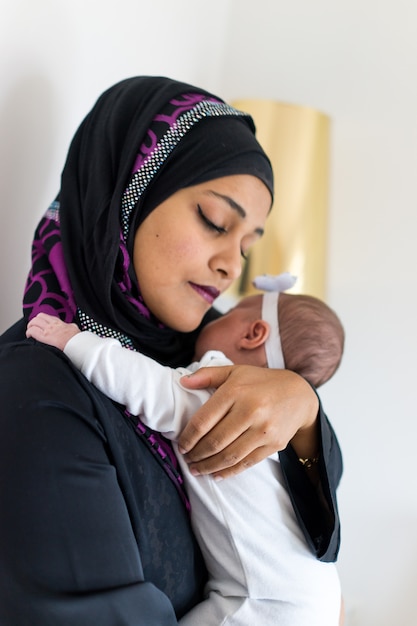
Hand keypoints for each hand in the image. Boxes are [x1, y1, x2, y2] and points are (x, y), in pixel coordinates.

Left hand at [26, 313, 79, 350]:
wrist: (77, 345)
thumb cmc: (77, 340)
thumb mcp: (74, 329)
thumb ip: (70, 327)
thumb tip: (70, 327)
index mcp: (59, 322)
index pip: (46, 316)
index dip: (41, 320)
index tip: (40, 326)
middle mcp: (53, 324)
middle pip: (38, 317)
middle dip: (34, 322)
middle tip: (33, 328)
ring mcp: (48, 330)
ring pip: (33, 322)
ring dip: (30, 327)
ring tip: (30, 333)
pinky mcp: (45, 337)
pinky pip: (32, 331)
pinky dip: (29, 333)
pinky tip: (29, 337)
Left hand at [178, 364, 318, 479]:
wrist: (300, 394)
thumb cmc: (261, 382)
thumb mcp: (235, 372)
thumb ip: (207, 375)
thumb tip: (183, 382)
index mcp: (236, 391)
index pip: (204, 420)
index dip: (189, 437)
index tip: (181, 445)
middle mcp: (250, 410)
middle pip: (215, 442)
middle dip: (197, 455)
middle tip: (187, 459)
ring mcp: (264, 429)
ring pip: (229, 456)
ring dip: (209, 467)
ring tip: (197, 470)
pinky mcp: (274, 444)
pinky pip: (246, 463)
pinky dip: (229, 472)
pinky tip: (216, 475)